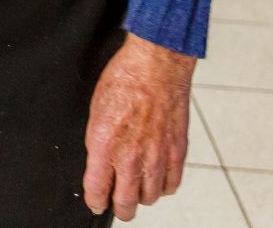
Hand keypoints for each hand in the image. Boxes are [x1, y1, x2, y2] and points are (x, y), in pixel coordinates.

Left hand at [82, 34, 195, 221]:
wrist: (156, 65)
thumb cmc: (124, 79)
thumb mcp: (95, 111)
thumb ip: (98, 143)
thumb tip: (99, 166)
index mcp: (104, 144)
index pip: (97, 190)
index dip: (95, 201)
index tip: (95, 202)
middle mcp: (131, 155)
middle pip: (126, 203)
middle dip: (119, 208)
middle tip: (116, 204)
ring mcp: (157, 156)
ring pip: (150, 197)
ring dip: (142, 196)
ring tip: (137, 188)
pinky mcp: (177, 152)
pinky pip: (172, 184)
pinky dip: (164, 185)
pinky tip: (157, 177)